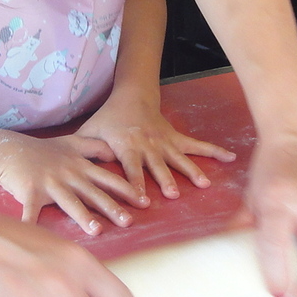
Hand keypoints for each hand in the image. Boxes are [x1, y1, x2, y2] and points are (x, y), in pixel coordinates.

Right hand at [0, 133, 149, 234]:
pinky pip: (31, 211)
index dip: (127, 190)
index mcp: (80, 167)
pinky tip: (34, 237)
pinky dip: (31, 224)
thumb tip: (114, 151)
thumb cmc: (43, 150)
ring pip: (70, 202)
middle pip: (94, 193)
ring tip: (97, 230)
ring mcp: (50, 184)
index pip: (108, 179)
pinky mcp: (31, 192)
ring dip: (83, 217)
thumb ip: (94, 147)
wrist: (11, 150)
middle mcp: (69, 175)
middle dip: (112, 207)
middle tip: (129, 221)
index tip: (144, 202)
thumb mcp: (71, 143)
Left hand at [76, 91, 236, 199]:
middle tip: (172, 195)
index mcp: (126, 146)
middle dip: (164, 180)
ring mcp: (165, 142)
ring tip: (203, 185)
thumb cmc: (107, 119)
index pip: (130, 168)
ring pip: (179, 158)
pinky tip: (231, 158)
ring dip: (191, 171)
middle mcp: (148, 145)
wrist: (131, 96)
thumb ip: (82, 151)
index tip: (140, 200)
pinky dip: (214, 152)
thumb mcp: (90, 132)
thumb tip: (65, 169)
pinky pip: (197, 146)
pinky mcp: (176, 139)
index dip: (135, 184)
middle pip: (157, 166)